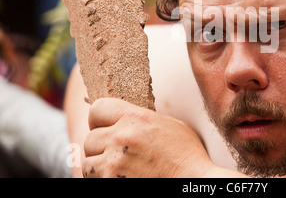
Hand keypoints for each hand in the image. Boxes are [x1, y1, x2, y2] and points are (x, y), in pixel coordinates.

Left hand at [82, 97, 214, 177]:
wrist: (193, 181)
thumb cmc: (187, 155)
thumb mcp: (170, 124)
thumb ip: (144, 118)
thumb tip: (127, 117)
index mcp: (135, 117)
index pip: (97, 109)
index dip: (100, 120)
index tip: (106, 128)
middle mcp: (121, 137)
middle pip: (90, 138)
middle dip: (100, 147)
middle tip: (116, 154)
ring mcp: (114, 162)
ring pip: (88, 162)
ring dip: (99, 166)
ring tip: (119, 169)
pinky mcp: (111, 181)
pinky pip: (93, 179)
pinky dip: (104, 179)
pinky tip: (122, 178)